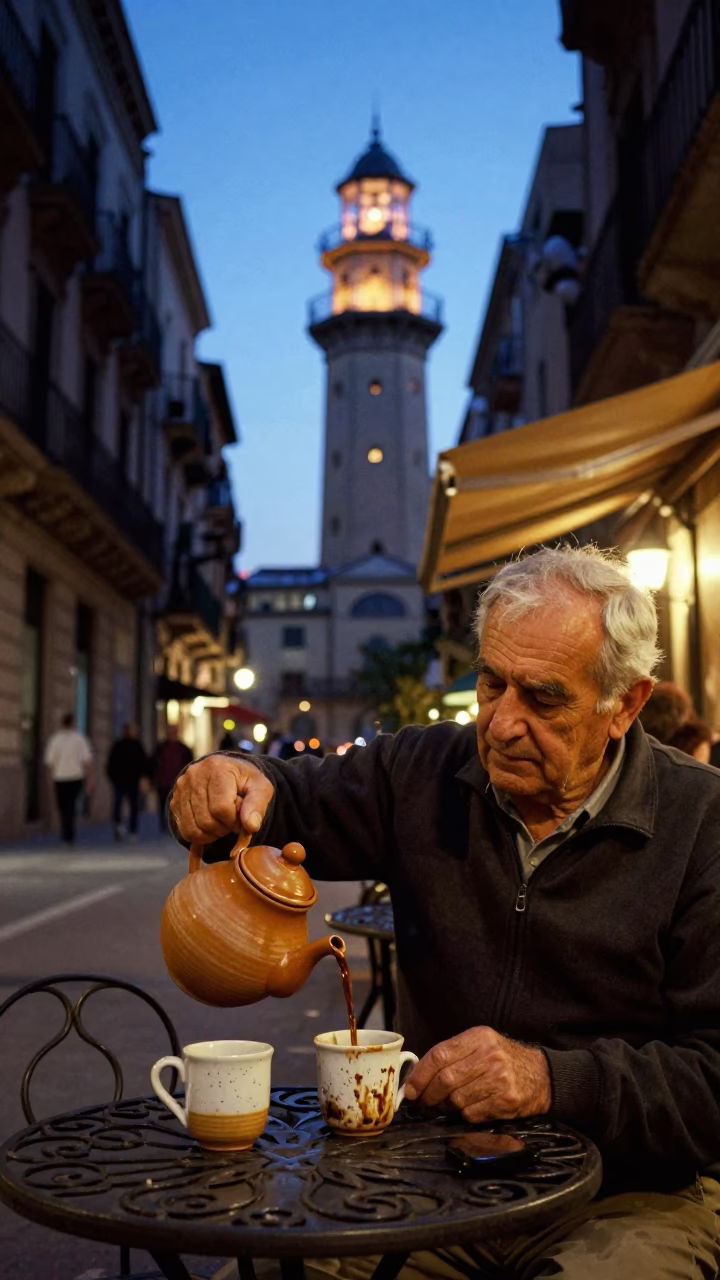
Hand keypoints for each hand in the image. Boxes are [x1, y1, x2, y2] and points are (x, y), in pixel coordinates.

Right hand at [170, 755, 273, 845]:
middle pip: (206, 820)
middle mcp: (194, 775)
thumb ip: (257, 805)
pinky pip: (185, 831)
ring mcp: (181, 788)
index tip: (241, 819)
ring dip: (212, 833)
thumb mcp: (260, 787)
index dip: (234, 821)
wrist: (225, 771)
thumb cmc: (244, 781)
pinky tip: (211, 825)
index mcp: (217, 768)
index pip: (221, 808)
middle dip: (223, 828)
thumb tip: (250, 826)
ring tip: (222, 822)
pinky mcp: (174, 800)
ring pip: (194, 829)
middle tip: (232, 821)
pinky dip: (200, 835)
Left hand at [402, 1026, 551, 1122]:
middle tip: (423, 1102)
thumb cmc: (504, 1060)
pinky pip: (471, 1113)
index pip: (439, 1055)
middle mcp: (490, 1055)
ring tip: (451, 1103)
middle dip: (428, 1094)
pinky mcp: (506, 1100)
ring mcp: (499, 1078)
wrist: (542, 1076)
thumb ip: (453, 1055)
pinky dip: (465, 1114)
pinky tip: (472, 1106)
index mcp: (479, 1037)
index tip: (411, 1088)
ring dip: (448, 1106)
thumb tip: (419, 1077)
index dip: (420, 1074)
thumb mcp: (481, 1045)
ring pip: (456, 1099)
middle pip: (445, 1079)